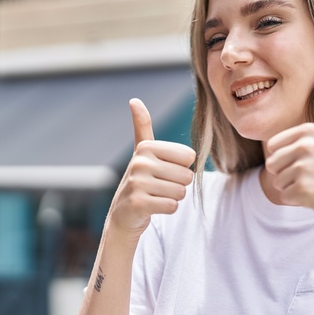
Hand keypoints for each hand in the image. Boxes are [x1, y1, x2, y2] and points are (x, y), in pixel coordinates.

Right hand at [106, 98, 195, 239]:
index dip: (182, 167)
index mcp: (146, 147)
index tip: (163, 171)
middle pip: (187, 175)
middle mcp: (139, 162)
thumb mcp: (143, 152)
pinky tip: (153, 207)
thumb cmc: (141, 180)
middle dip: (178, 185)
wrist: (124, 214)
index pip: (189, 157)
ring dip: (173, 198)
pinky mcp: (138, 204)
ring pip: (181, 192)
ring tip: (155, 196)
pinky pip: (172, 206)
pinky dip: (167, 209)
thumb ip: (142, 126)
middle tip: (160, 187)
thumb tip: (134, 100)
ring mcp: (137, 183)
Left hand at [265, 80, 313, 227]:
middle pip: (272, 163)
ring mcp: (304, 167)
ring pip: (277, 180)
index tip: (312, 162)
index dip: (289, 158)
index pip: (274, 146)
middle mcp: (305, 145)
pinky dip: (296, 200)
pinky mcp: (303, 188)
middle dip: (288, 174)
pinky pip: (283, 196)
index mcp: (309, 130)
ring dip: (292, 187)